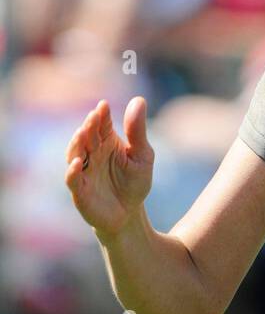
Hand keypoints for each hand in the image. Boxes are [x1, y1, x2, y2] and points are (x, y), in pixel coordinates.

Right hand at [65, 97, 153, 239]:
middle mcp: (92, 153)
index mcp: (107, 141)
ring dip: (77, 144)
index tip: (104, 105)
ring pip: (75, 154)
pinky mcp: (80, 191)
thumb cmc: (135, 181)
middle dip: (89, 126)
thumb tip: (139, 99)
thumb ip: (138, 131)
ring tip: (82, 133)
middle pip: (87, 136)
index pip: (102, 124)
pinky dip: (72, 171)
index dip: (102, 115)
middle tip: (94, 115)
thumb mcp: (143, 155)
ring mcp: (84, 171)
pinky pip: (73, 180)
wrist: (129, 214)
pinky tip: (77, 163)